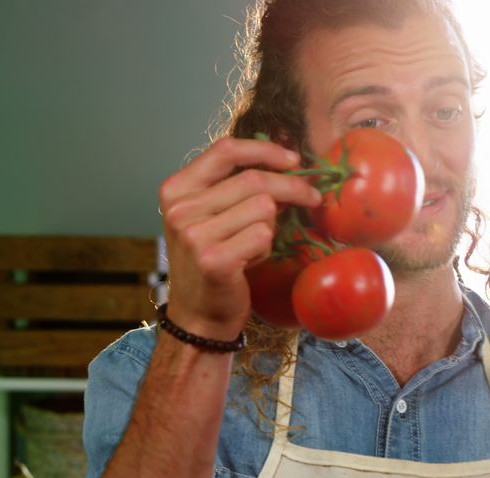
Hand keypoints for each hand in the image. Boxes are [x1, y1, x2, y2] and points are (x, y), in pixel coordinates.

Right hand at [158, 138, 321, 339]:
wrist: (197, 316)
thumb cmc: (210, 261)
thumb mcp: (209, 216)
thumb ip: (234, 187)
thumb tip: (287, 164)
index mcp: (176, 190)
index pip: (225, 150)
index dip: (265, 150)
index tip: (294, 160)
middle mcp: (180, 210)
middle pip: (253, 179)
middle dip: (292, 187)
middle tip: (312, 196)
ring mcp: (194, 235)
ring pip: (263, 207)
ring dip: (271, 226)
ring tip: (254, 244)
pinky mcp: (214, 260)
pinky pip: (263, 235)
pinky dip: (265, 248)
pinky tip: (250, 261)